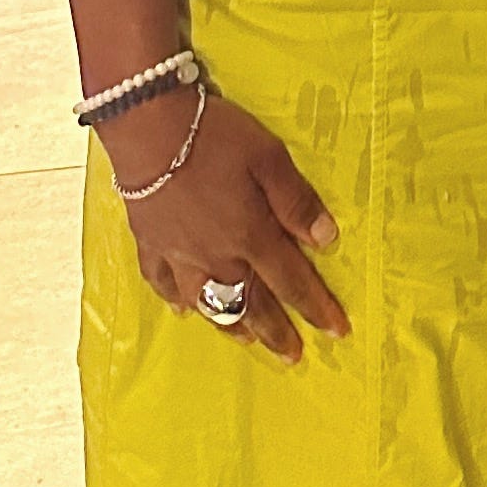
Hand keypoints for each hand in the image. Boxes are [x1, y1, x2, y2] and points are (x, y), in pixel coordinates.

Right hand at [106, 87, 348, 363]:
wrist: (148, 130)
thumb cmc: (216, 139)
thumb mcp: (270, 158)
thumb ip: (297, 201)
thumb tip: (326, 240)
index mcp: (251, 237)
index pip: (292, 282)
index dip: (317, 308)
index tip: (338, 332)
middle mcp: (216, 259)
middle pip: (251, 305)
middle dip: (277, 332)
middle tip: (293, 356)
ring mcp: (179, 257)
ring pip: (210, 304)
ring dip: (233, 326)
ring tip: (250, 341)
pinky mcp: (150, 247)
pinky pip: (163, 286)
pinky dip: (177, 302)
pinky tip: (184, 311)